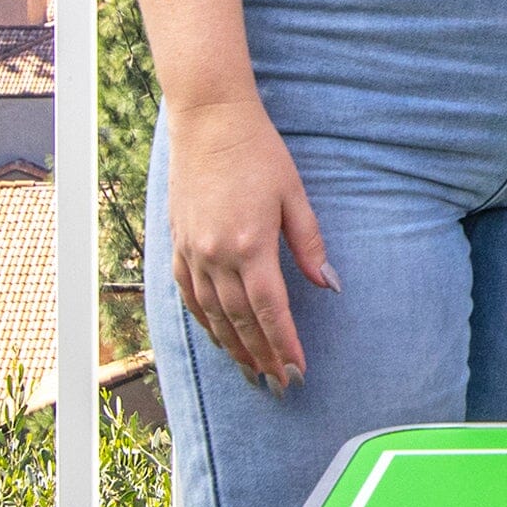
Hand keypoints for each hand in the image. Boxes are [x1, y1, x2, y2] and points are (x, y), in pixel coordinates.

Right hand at [168, 97, 337, 384]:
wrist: (210, 123)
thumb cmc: (259, 154)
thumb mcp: (294, 196)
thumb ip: (310, 243)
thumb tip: (329, 284)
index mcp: (250, 244)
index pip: (271, 309)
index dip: (285, 344)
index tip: (298, 370)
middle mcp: (216, 255)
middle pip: (242, 320)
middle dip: (262, 356)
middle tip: (280, 384)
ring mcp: (192, 252)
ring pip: (213, 315)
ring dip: (233, 347)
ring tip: (253, 373)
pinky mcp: (178, 245)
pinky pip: (189, 296)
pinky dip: (205, 322)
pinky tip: (219, 338)